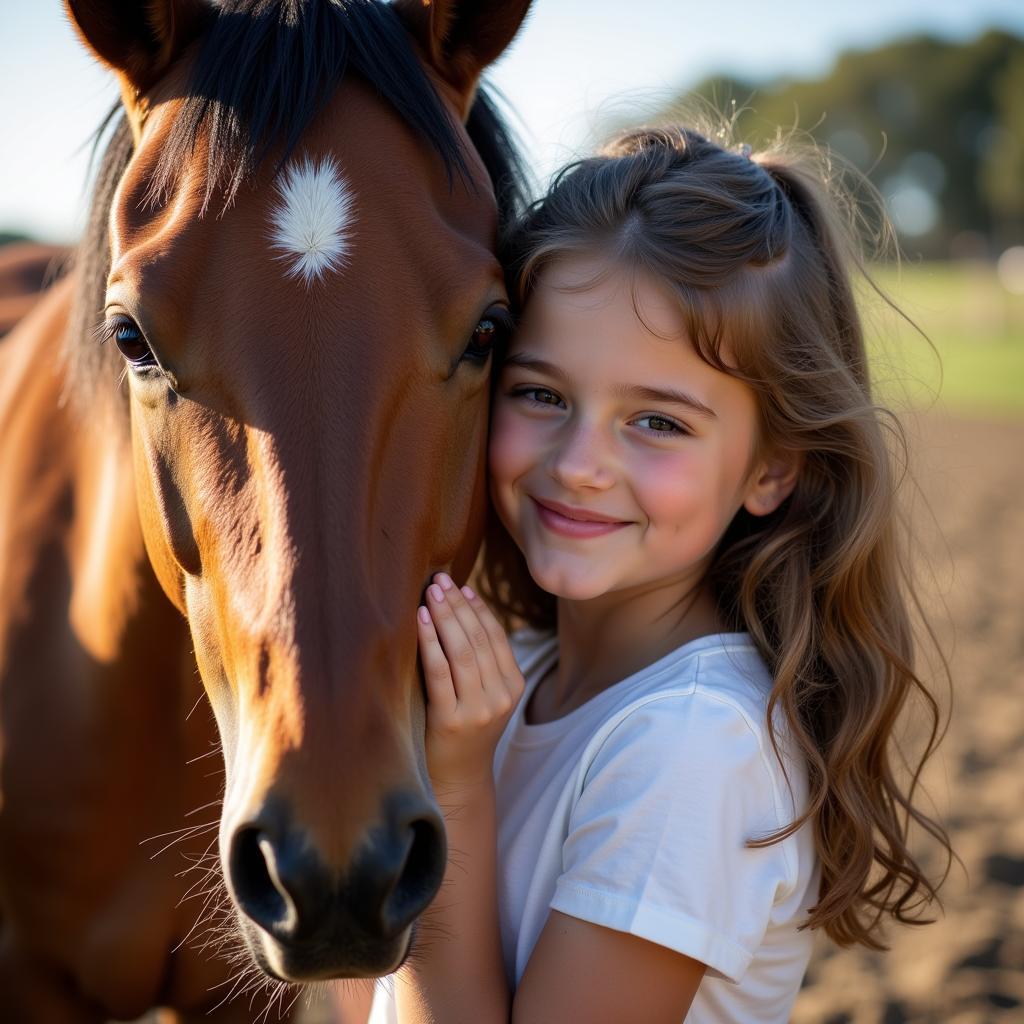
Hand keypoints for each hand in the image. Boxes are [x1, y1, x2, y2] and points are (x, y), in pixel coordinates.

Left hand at [417, 573, 524, 792]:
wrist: (458, 781)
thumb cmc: (464, 731)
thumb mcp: (484, 696)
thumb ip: (480, 661)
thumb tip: (460, 607)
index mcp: (513, 686)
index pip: (495, 636)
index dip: (477, 608)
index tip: (459, 585)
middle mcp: (500, 697)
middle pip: (479, 639)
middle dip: (457, 605)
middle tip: (439, 580)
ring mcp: (478, 709)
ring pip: (462, 651)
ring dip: (444, 616)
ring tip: (430, 593)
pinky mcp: (452, 720)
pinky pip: (440, 671)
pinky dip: (430, 641)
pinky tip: (420, 621)